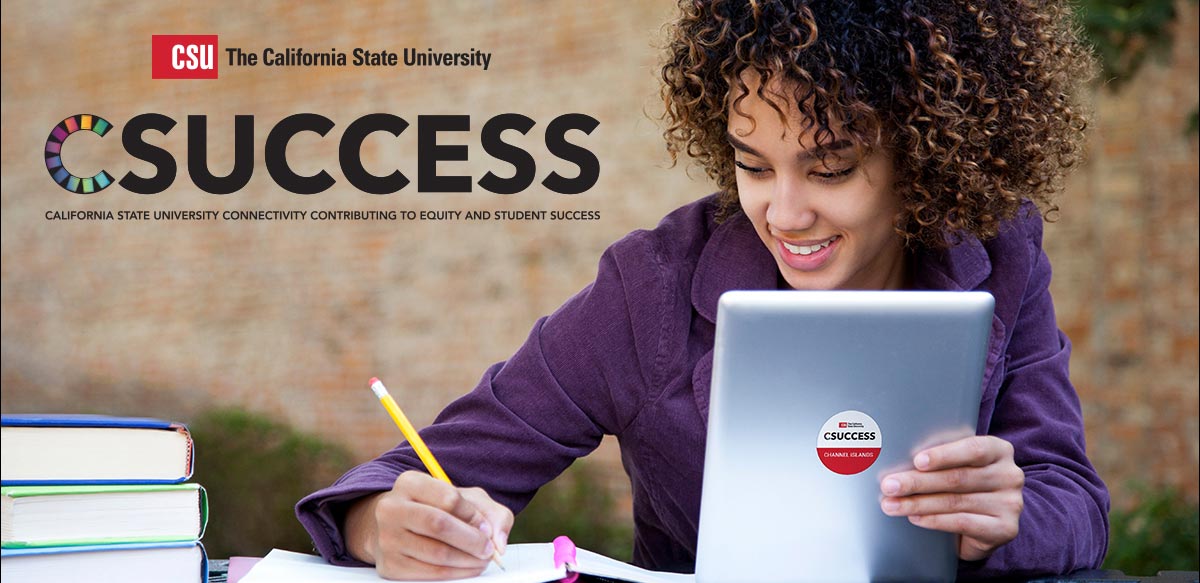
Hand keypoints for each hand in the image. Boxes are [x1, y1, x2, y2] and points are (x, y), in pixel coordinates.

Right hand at [345, 471, 513, 579]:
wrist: (396, 528)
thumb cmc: (437, 509)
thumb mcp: (464, 498)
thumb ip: (489, 512)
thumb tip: (498, 541)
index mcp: (409, 483)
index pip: (448, 497)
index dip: (473, 515)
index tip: (486, 527)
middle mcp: (391, 508)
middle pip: (439, 524)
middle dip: (472, 540)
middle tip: (488, 549)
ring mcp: (387, 538)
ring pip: (436, 553)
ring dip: (467, 560)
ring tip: (481, 559)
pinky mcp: (389, 566)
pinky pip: (429, 573)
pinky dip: (455, 573)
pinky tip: (466, 567)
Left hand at [879, 435, 1024, 560]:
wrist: (986, 525)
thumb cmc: (965, 487)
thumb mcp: (958, 466)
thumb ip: (940, 458)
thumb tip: (895, 456)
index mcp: (999, 451)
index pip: (973, 448)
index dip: (944, 454)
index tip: (917, 461)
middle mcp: (1010, 475)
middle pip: (958, 477)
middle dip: (917, 482)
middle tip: (889, 486)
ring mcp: (1011, 503)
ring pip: (955, 501)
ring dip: (917, 503)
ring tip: (892, 504)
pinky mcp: (1006, 528)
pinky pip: (963, 523)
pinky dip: (934, 520)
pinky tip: (914, 518)